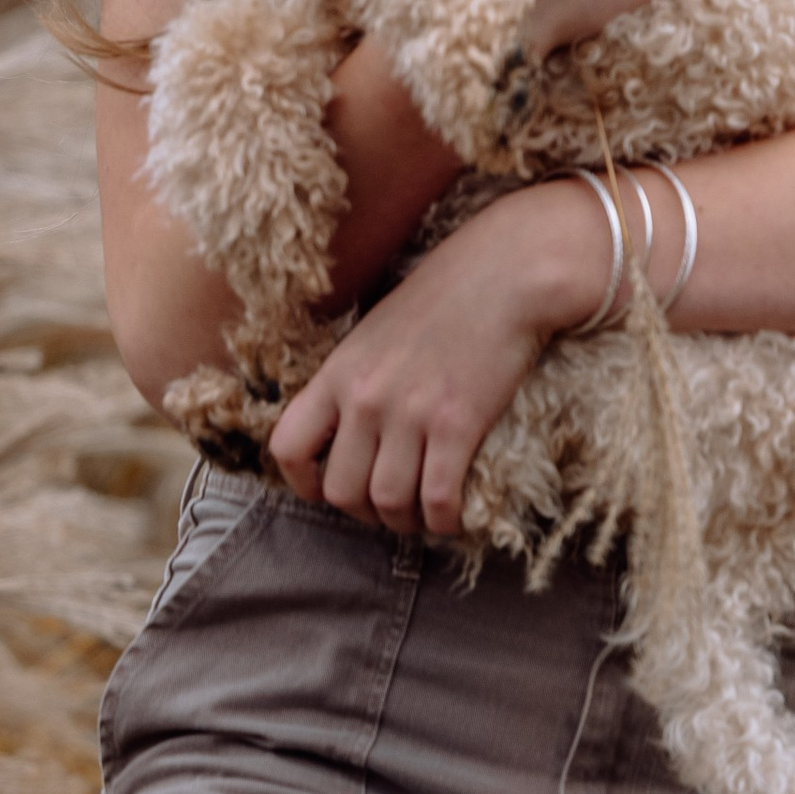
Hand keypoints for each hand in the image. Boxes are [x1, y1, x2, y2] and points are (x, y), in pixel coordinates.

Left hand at [266, 179, 600, 531]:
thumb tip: (351, 423)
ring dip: (406, 522)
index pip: (287, 447)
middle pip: (341, 491)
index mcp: (339, 373)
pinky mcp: (458, 424)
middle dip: (364, 512)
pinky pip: (438, 499)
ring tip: (423, 515)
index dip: (304, 484)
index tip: (330, 489)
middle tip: (391, 506)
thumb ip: (357, 376)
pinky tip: (455, 516)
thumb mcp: (377, 330)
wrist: (507, 272)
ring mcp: (410, 413)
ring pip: (388, 503)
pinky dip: (444, 521)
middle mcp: (365, 397)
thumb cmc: (448, 295)